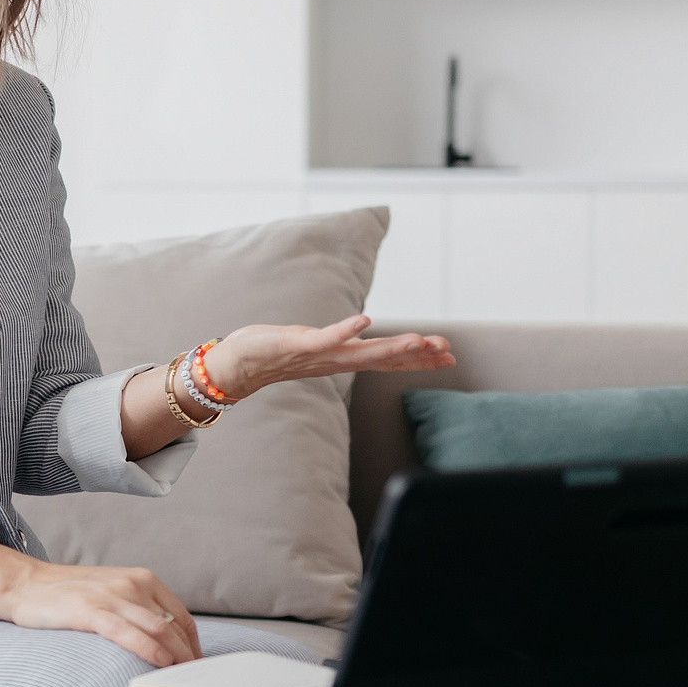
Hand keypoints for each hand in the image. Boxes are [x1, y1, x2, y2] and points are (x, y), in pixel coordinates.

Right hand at [0, 562, 201, 667]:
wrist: (26, 583)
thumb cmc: (68, 592)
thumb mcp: (112, 591)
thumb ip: (137, 608)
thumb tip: (163, 640)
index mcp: (142, 579)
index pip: (181, 617)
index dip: (193, 645)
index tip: (195, 666)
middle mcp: (132, 584)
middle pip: (174, 626)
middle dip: (188, 656)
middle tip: (193, 680)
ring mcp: (111, 597)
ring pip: (157, 629)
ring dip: (176, 656)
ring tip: (182, 679)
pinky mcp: (90, 611)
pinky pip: (127, 632)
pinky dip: (149, 649)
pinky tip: (160, 663)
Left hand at [204, 315, 454, 398]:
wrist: (238, 365)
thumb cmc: (275, 353)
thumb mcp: (317, 348)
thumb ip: (342, 344)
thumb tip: (364, 336)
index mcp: (344, 359)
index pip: (389, 360)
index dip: (420, 359)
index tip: (449, 356)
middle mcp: (336, 360)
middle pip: (385, 359)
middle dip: (418, 355)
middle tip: (448, 351)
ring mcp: (319, 354)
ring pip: (363, 353)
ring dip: (393, 348)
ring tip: (421, 340)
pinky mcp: (299, 344)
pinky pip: (326, 338)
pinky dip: (346, 330)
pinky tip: (366, 321)